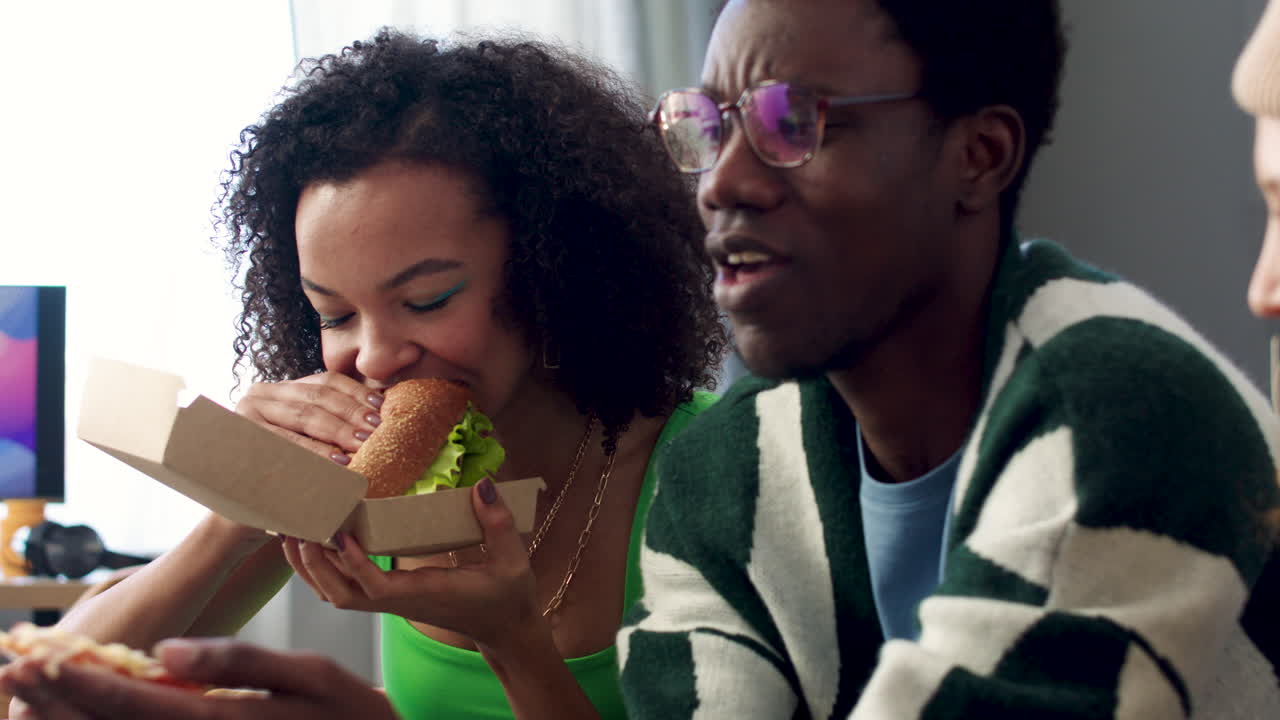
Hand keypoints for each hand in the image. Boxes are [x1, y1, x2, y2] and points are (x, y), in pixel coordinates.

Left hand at [1, 638, 398, 719]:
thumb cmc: (350, 714)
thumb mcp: (314, 675)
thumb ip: (241, 662)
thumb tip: (169, 652)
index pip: (139, 703)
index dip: (84, 684)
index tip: (41, 660)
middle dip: (60, 701)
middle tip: (14, 670)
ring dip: (70, 717)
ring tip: (28, 688)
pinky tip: (79, 714)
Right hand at [235, 372, 383, 465]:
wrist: (245, 502)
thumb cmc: (284, 467)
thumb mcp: (305, 436)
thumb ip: (330, 418)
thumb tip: (378, 408)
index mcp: (279, 389)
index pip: (325, 381)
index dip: (355, 392)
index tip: (381, 407)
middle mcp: (260, 394)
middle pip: (317, 397)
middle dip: (351, 412)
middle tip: (377, 428)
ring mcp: (248, 414)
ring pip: (305, 416)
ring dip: (338, 430)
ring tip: (363, 443)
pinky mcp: (243, 438)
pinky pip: (289, 443)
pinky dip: (317, 451)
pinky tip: (339, 461)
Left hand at [284, 478, 542, 649]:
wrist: (504, 629)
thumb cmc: (508, 597)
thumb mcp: (512, 560)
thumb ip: (499, 523)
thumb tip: (483, 486)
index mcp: (424, 595)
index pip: (377, 587)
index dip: (354, 564)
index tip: (339, 535)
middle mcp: (400, 602)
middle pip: (342, 594)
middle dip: (314, 564)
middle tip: (297, 526)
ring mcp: (393, 603)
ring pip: (337, 595)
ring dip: (311, 568)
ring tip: (292, 532)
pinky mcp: (391, 598)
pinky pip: (346, 589)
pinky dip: (323, 570)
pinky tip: (314, 546)